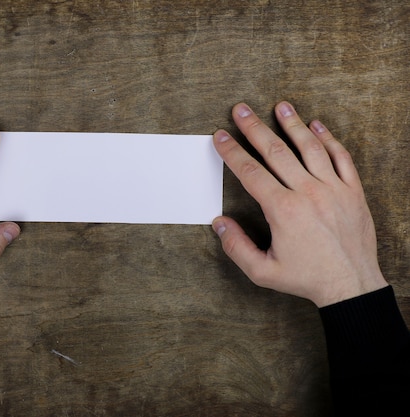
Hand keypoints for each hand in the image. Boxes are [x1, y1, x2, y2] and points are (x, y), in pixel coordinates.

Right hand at [212, 102, 386, 306]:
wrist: (352, 285)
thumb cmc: (306, 279)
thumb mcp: (262, 271)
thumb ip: (236, 247)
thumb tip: (219, 223)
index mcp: (283, 210)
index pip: (250, 172)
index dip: (232, 152)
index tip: (221, 137)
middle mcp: (308, 193)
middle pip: (276, 152)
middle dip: (254, 128)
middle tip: (241, 110)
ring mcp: (333, 189)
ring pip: (310, 148)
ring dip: (292, 124)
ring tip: (281, 106)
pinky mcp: (353, 191)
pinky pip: (341, 157)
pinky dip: (329, 139)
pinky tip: (318, 126)